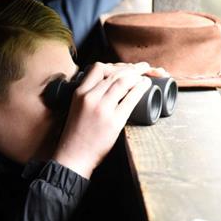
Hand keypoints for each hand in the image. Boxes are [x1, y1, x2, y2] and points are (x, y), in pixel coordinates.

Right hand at [53, 62, 153, 177]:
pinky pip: (131, 98)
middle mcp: (90, 97)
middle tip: (143, 68)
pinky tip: (146, 85)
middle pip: (114, 73)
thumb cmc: (76, 134)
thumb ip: (89, 95)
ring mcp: (102, 108)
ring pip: (123, 81)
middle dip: (132, 68)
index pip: (98, 68)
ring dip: (138, 74)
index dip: (115, 65)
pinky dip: (141, 88)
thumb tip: (108, 86)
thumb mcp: (77, 107)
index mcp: (79, 93)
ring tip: (147, 74)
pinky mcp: (114, 121)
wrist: (73, 155)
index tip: (124, 68)